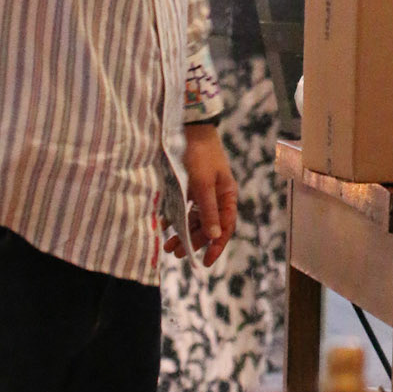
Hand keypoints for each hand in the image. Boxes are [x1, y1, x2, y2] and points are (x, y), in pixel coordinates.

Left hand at [164, 123, 236, 266]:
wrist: (188, 129)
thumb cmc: (200, 155)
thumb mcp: (203, 185)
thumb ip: (208, 211)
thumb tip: (215, 236)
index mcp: (227, 196)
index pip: (225, 228)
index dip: (216, 246)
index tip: (204, 262)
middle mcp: (217, 197)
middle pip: (208, 226)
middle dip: (193, 241)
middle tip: (176, 253)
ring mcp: (204, 192)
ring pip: (195, 219)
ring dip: (183, 232)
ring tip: (168, 245)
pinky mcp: (191, 186)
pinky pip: (185, 208)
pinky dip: (176, 218)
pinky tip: (165, 225)